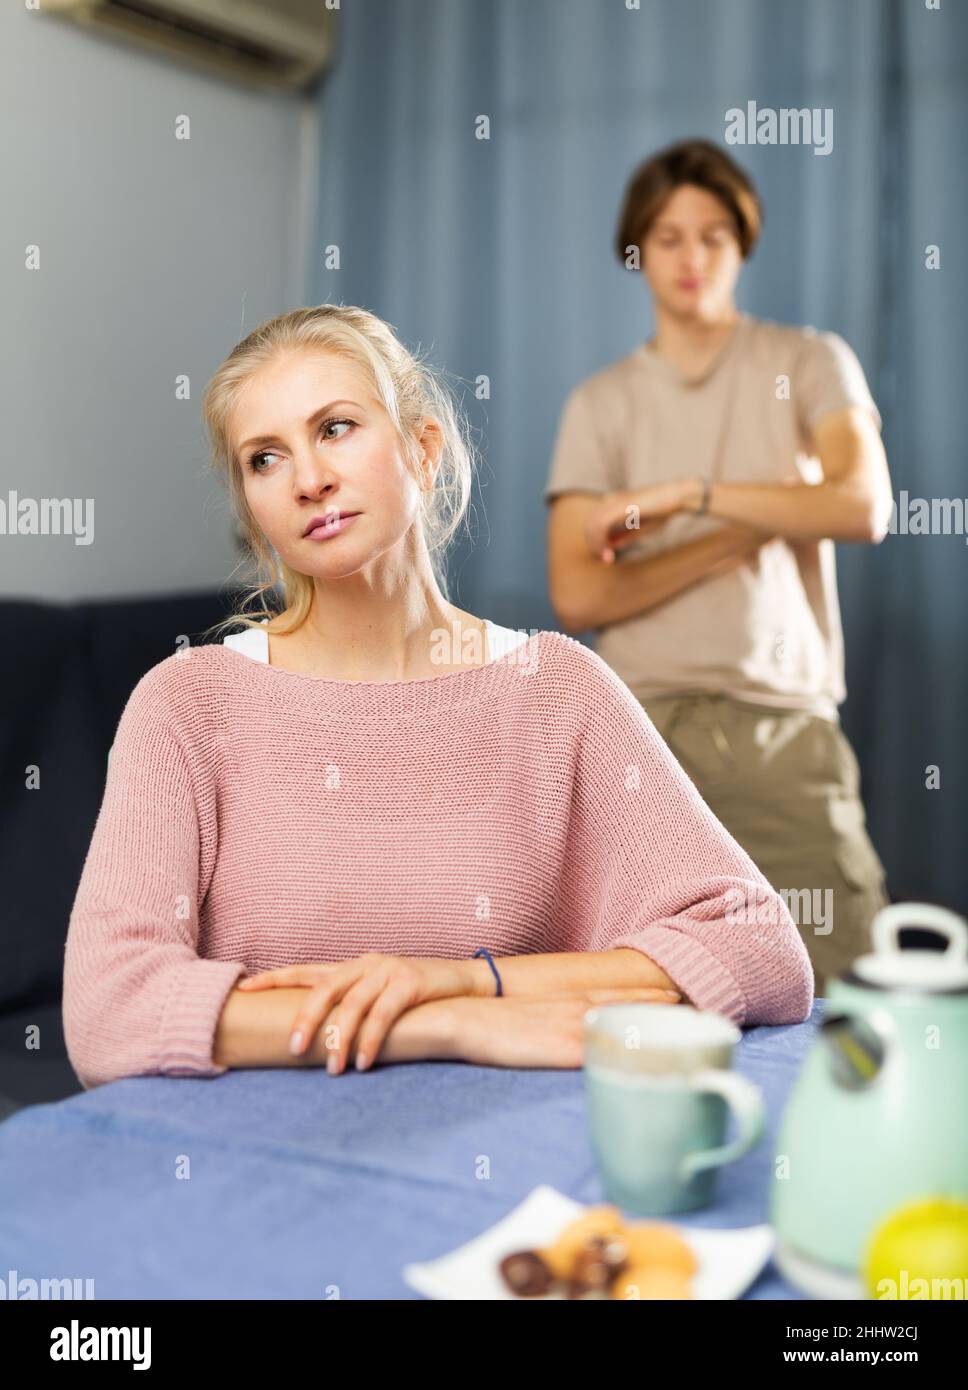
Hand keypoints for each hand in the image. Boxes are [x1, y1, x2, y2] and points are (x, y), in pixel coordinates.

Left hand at [237, 954, 472, 1073]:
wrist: (464, 982)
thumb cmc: (416, 996)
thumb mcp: (378, 994)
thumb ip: (351, 1006)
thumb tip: (317, 1038)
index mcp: (352, 966)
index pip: (306, 971)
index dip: (274, 978)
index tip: (244, 990)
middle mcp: (366, 964)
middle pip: (325, 987)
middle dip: (306, 1018)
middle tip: (294, 1048)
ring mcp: (389, 970)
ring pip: (354, 1004)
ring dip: (340, 1039)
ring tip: (332, 1069)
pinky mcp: (411, 982)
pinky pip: (384, 1013)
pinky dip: (372, 1039)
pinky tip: (364, 1062)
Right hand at [452, 986, 681, 1068]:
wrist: (463, 1018)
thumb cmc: (490, 1020)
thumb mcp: (527, 1012)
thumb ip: (554, 1018)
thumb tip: (575, 1031)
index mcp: (568, 999)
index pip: (619, 993)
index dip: (649, 994)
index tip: (680, 995)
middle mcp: (577, 1008)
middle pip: (632, 1005)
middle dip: (666, 1007)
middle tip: (704, 1007)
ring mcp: (573, 1028)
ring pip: (627, 1023)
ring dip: (659, 1024)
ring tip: (694, 1025)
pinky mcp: (564, 1049)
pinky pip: (606, 1051)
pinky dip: (632, 1051)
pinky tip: (654, 1058)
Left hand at [584, 483, 693, 562]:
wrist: (676, 497)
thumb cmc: (661, 511)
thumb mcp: (639, 528)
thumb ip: (623, 536)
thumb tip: (607, 546)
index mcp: (613, 503)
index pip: (594, 523)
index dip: (596, 542)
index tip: (607, 557)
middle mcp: (610, 500)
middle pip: (589, 525)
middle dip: (595, 546)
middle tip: (606, 560)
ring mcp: (614, 501)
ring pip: (592, 526)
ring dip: (597, 545)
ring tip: (608, 558)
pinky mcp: (620, 506)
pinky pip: (601, 525)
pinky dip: (602, 541)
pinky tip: (609, 552)